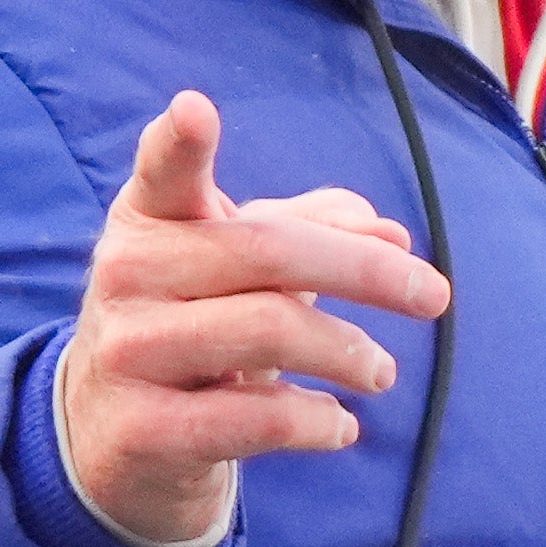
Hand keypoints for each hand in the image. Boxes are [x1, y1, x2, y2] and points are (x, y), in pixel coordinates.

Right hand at [57, 92, 451, 546]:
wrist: (112, 437)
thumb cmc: (191, 328)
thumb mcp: (239, 271)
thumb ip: (310, 234)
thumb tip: (392, 233)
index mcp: (149, 219)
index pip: (161, 171)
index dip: (178, 142)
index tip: (196, 109)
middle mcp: (126, 275)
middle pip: (267, 251)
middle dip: (367, 271)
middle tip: (433, 296)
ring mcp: (127, 353)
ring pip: (271, 331)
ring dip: (350, 352)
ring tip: (381, 371)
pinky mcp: (143, 431)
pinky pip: (259, 418)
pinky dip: (320, 421)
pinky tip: (339, 425)